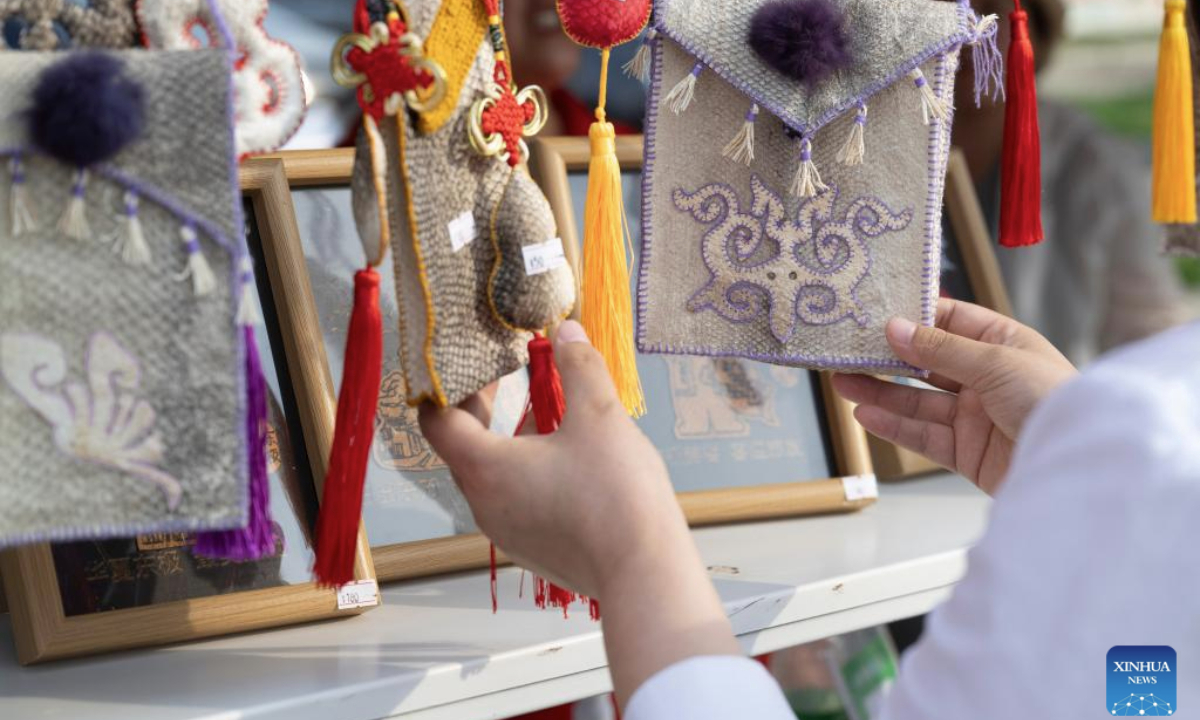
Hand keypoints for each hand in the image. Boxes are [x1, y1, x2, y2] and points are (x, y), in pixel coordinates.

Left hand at [419, 321, 738, 705]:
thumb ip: (579, 367)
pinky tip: (565, 461)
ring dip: (505, 442)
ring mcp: (505, 532)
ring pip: (488, 477)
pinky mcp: (531, 550)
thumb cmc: (617, 493)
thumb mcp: (600, 416)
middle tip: (504, 379)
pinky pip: (512, 502)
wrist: (644, 572)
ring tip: (542, 415)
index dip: (446, 386)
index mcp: (486, 468)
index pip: (436, 421)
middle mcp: (484, 504)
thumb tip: (566, 331)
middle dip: (478, 409)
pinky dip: (523, 474)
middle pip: (461, 448)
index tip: (472, 364)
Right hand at [832, 299, 1076, 494]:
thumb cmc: (1053, 400)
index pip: (951, 322)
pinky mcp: (967, 452)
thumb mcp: (996, 362)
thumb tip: (895, 328)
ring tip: (843, 383)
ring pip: (918, 401)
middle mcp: (987, 378)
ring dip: (880, 393)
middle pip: (927, 364)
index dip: (915, 317)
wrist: (1079, 463)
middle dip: (887, 358)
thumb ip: (940, 348)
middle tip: (847, 351)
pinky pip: (923, 435)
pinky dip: (894, 426)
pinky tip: (866, 415)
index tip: (875, 312)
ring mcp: (975, 416)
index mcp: (1003, 344)